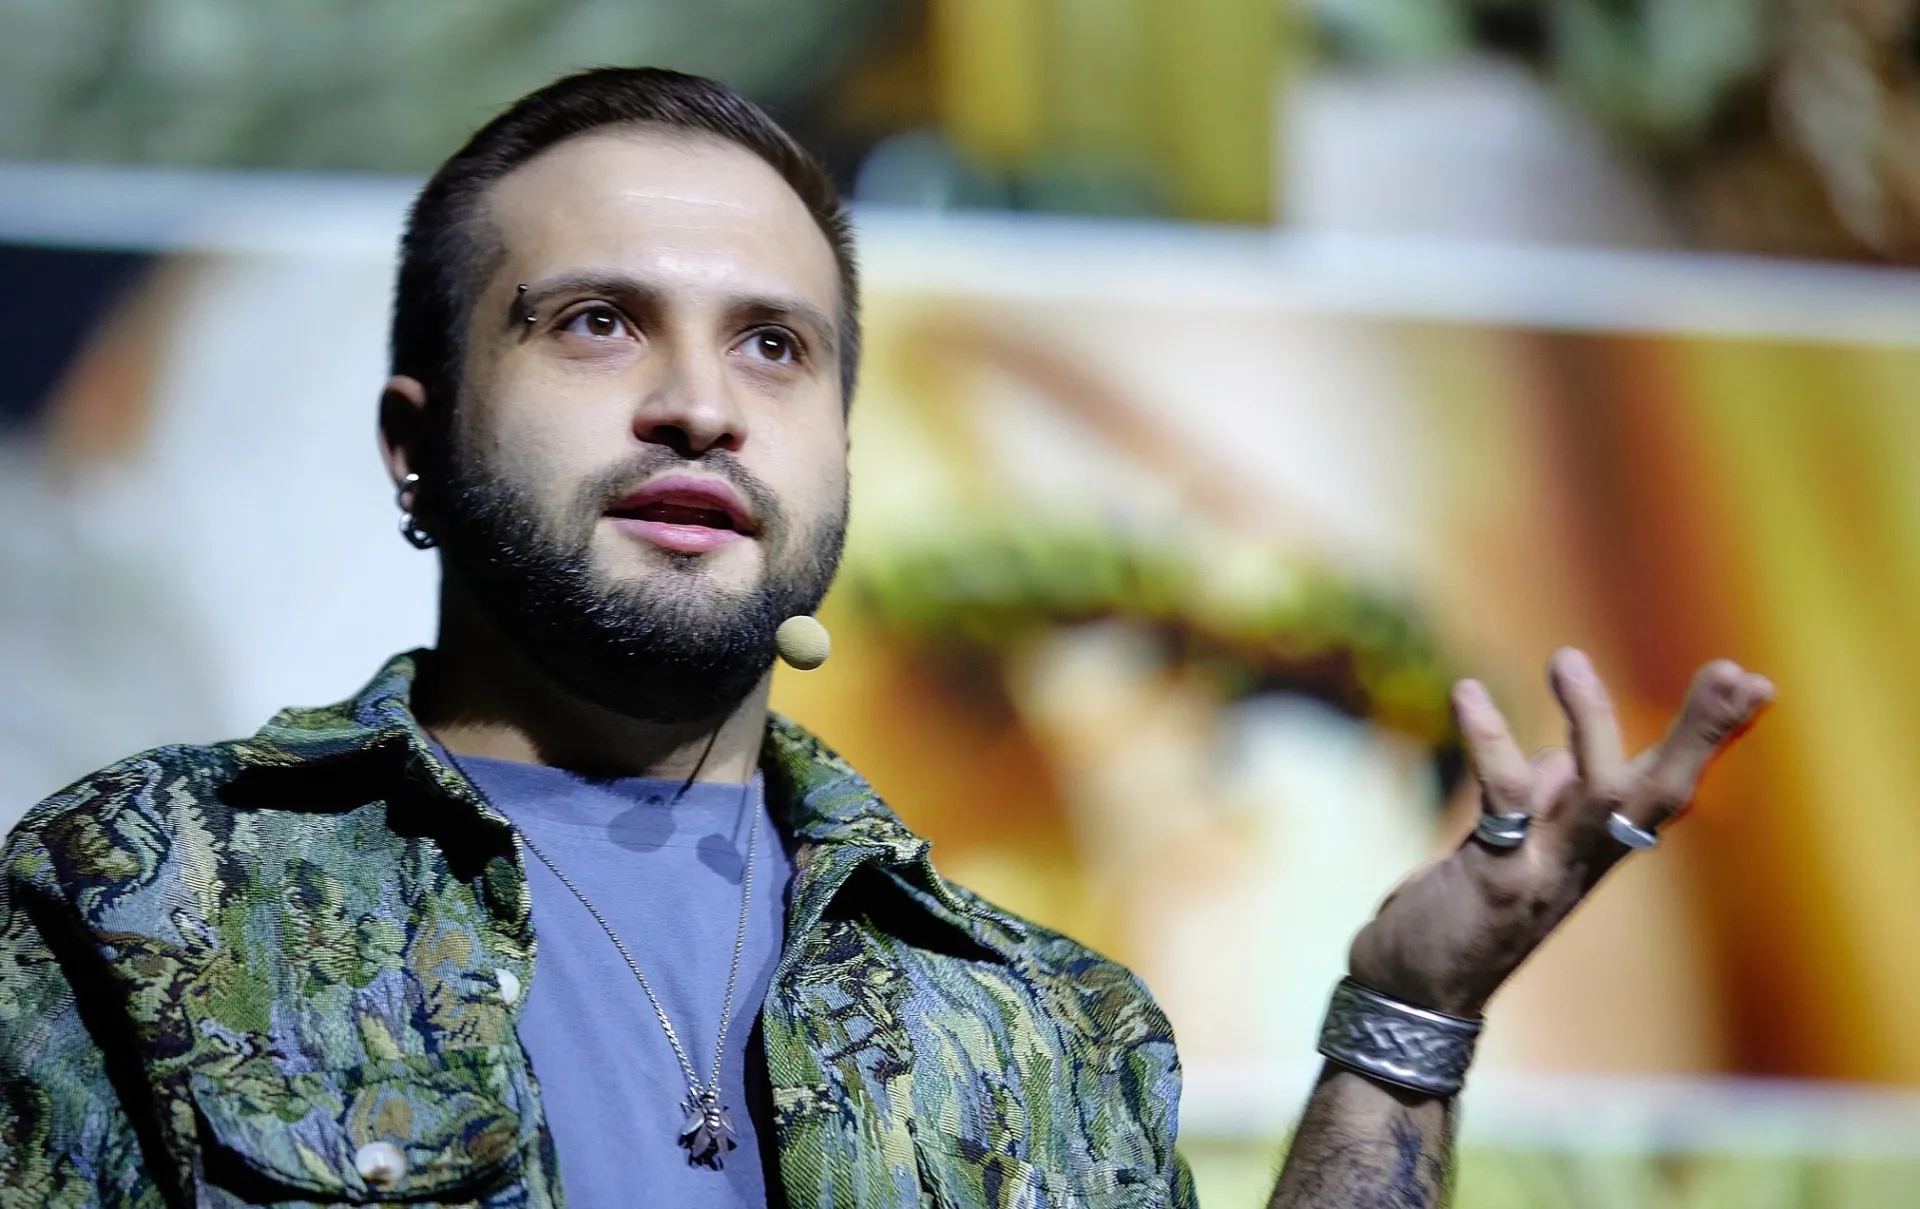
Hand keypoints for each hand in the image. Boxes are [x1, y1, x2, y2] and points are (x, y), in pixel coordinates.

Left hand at [1346, 648, 1773, 1017]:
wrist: (1412, 991)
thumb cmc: (1463, 910)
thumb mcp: (1513, 845)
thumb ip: (1545, 800)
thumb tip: (1559, 754)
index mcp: (1597, 850)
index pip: (1667, 786)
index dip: (1711, 738)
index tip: (1754, 682)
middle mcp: (1586, 861)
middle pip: (1661, 794)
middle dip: (1703, 733)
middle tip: (1735, 672)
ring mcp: (1548, 872)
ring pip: (1600, 794)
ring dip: (1591, 722)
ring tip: (1568, 658)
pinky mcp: (1499, 880)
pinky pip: (1505, 798)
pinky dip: (1491, 740)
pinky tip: (1468, 693)